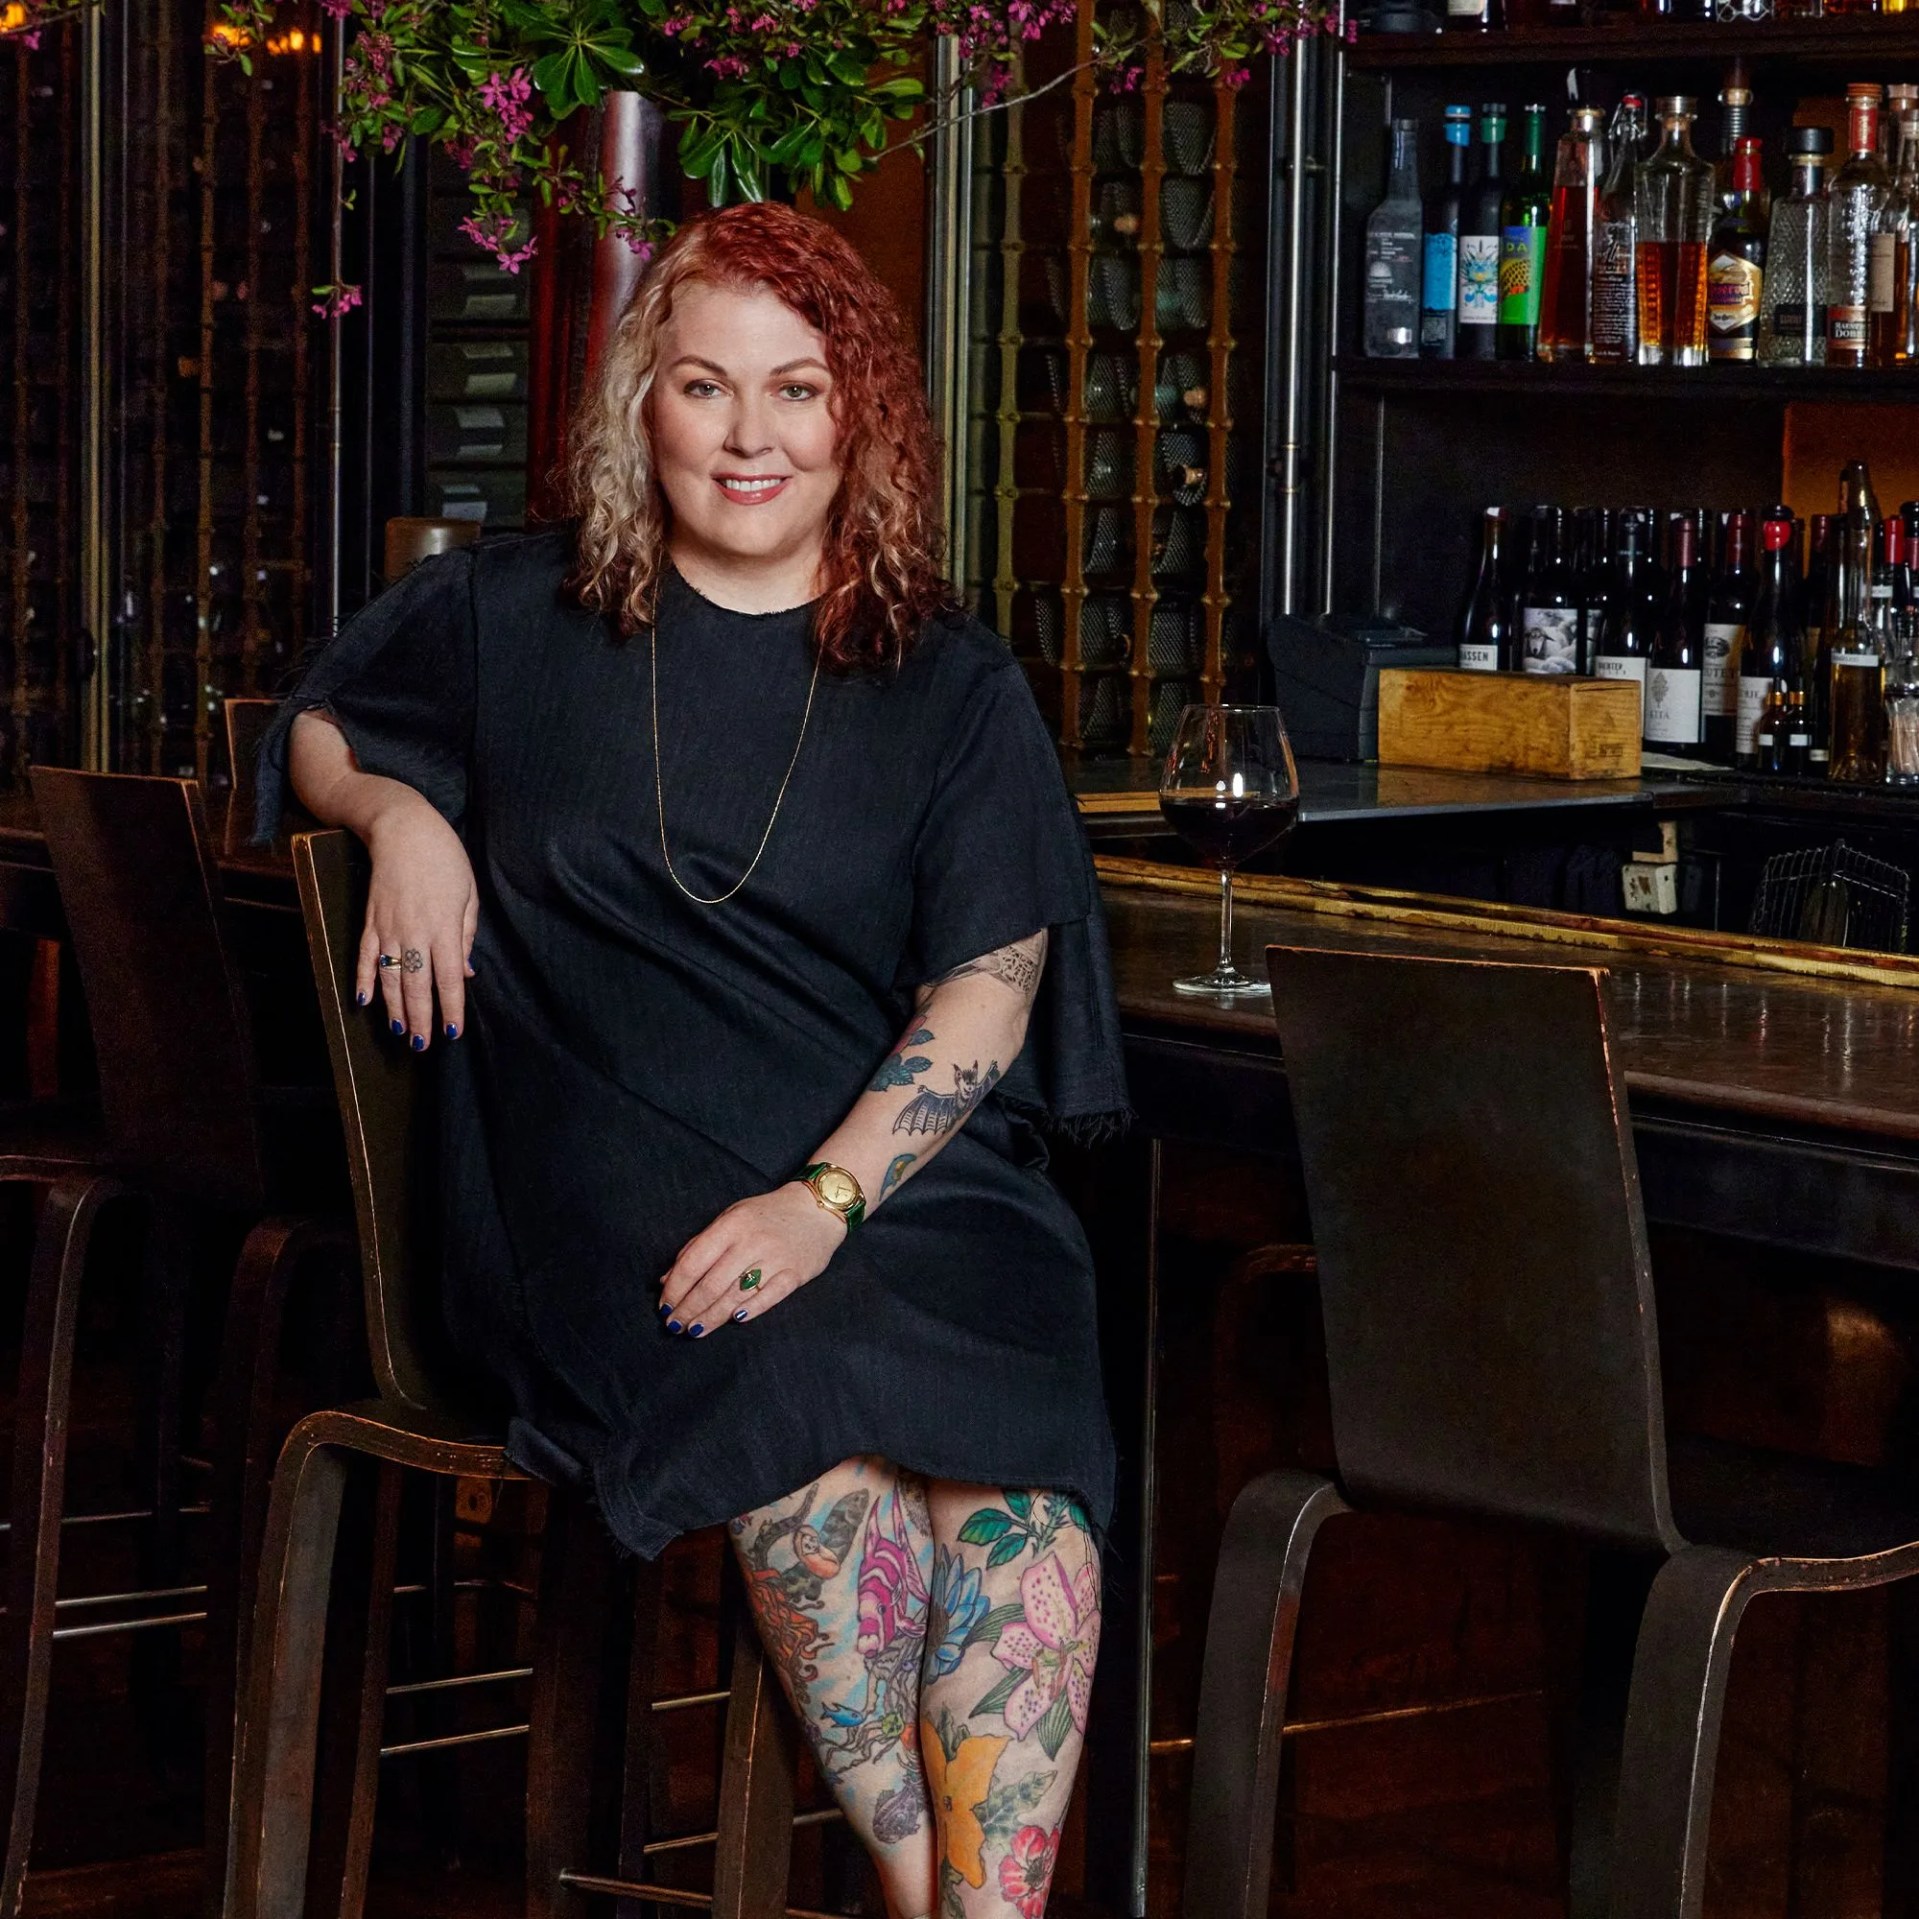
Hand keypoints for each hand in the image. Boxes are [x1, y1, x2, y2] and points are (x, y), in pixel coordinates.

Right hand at [358, 792, 479, 1050]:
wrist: (403, 828)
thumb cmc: (445, 858)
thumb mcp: (468, 894)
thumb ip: (466, 936)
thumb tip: (464, 972)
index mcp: (445, 927)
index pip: (448, 979)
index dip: (450, 1008)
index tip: (453, 1033)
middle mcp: (415, 932)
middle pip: (416, 985)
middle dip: (421, 1018)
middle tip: (423, 1046)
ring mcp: (388, 927)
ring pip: (389, 977)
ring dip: (394, 1008)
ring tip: (401, 1033)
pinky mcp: (369, 920)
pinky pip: (364, 956)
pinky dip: (363, 980)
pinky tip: (364, 1001)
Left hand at [658, 1182, 846, 1337]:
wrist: (816, 1208)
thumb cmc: (767, 1214)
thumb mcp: (730, 1218)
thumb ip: (699, 1245)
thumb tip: (668, 1279)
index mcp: (731, 1226)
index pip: (694, 1263)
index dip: (675, 1288)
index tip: (664, 1306)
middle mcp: (751, 1242)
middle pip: (711, 1285)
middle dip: (689, 1309)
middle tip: (675, 1325)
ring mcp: (775, 1259)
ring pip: (735, 1296)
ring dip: (711, 1317)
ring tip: (694, 1330)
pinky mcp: (795, 1274)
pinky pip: (768, 1298)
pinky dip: (750, 1311)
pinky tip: (734, 1321)